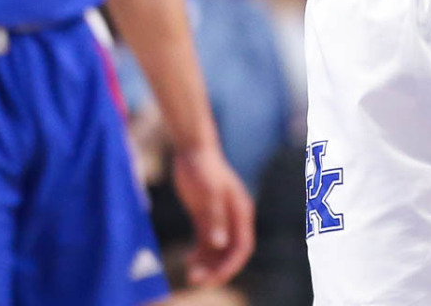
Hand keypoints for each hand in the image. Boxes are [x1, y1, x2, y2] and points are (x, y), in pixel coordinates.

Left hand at [173, 143, 254, 286]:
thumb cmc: (202, 169)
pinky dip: (200, 255)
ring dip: (208, 265)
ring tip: (190, 275)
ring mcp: (220, 218)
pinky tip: (188, 261)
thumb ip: (214, 219)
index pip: (243, 247)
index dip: (231, 266)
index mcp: (241, 212)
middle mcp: (233, 218)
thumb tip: (219, 244)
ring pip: (218, 250)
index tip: (214, 279)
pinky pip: (206, 242)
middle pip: (231, 252)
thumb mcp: (208, 194)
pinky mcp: (206, 217)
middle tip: (196, 281)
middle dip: (217, 269)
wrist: (192, 150)